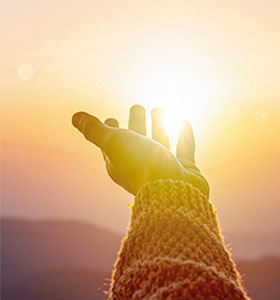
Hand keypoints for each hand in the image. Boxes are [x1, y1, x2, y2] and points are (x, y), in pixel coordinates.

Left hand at [72, 105, 208, 196]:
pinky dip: (184, 135)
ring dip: (159, 125)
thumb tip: (75, 117)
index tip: (110, 118)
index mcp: (121, 163)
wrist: (173, 192)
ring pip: (160, 142)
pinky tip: (184, 122)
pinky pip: (184, 148)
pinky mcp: (185, 169)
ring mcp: (164, 167)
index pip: (112, 144)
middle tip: (137, 106)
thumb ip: (96, 130)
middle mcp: (142, 165)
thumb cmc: (141, 166)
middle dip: (136, 123)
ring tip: (160, 108)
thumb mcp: (115, 143)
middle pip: (137, 140)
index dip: (110, 130)